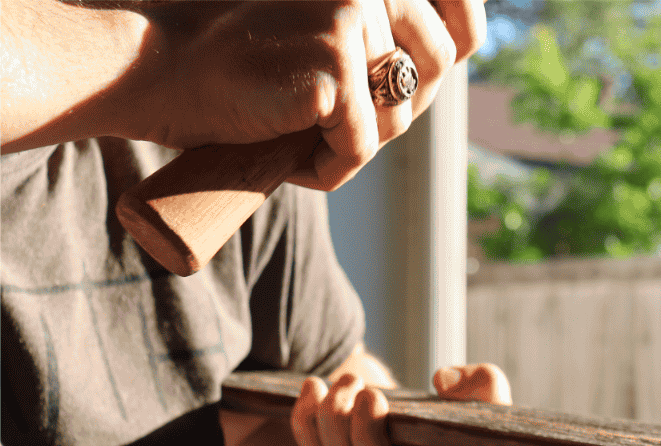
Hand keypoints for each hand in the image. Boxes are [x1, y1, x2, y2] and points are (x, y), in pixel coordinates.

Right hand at [139, 0, 485, 189]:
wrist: (157, 69)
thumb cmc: (238, 61)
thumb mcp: (324, 32)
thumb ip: (380, 37)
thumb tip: (452, 59)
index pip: (462, 22)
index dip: (457, 46)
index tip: (422, 78)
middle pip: (433, 75)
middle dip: (393, 111)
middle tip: (332, 123)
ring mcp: (354, 21)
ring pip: (397, 118)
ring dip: (354, 142)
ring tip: (298, 133)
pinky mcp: (336, 70)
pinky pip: (359, 149)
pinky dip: (326, 168)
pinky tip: (287, 156)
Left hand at [290, 363, 511, 445]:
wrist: (415, 417)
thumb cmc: (457, 406)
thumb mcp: (486, 390)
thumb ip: (484, 383)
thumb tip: (443, 380)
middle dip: (369, 436)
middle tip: (371, 393)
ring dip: (336, 419)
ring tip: (349, 380)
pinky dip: (305, 420)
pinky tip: (313, 386)